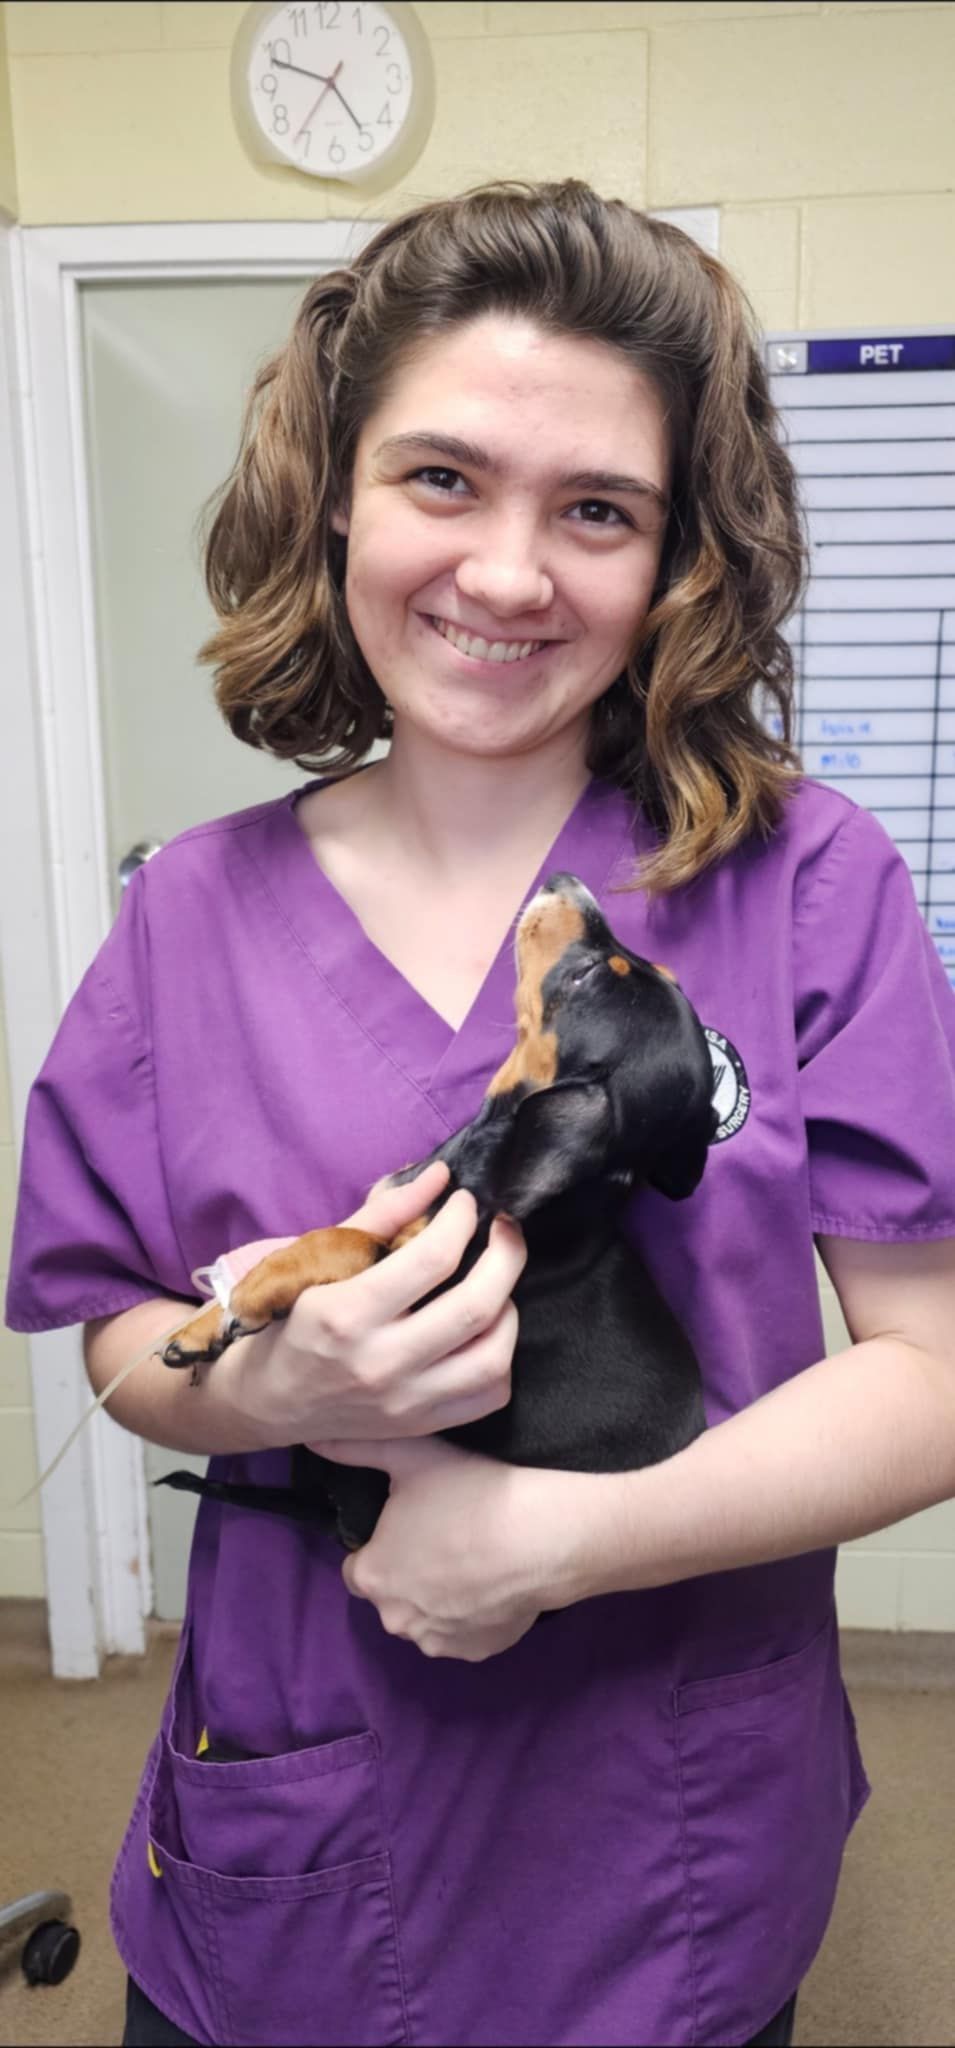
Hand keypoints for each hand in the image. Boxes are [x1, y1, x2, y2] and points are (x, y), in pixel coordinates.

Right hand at [218, 1165, 526, 1450]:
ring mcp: (402, 1402)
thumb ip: (382, 1215)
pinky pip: (489, 1395)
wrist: (266, 1400)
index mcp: (346, 1315)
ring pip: (493, 1356)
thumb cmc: (291, 1319)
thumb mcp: (320, 1260)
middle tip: (505, 1229)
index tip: (464, 1201)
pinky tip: (486, 1331)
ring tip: (496, 1282)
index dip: (461, 1219)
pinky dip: (500, 1357)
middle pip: (475, 1306)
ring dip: (508, 1308)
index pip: (431, 1259)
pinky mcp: (419, 1425)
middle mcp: (379, 1363)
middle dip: (506, 1255)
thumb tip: (439, 1177)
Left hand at [310, 1434, 583, 1661]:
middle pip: (391, 1597)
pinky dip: (470, 1616)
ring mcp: (437, 1641)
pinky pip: (461, 1634)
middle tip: (443, 1539)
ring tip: (471, 1561)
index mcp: (373, 1576)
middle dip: (408, 1575)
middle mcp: (396, 1618)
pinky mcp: (476, 1652)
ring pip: (426, 1618)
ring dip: (437, 1599)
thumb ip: (357, 1450)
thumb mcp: (410, 1457)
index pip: (357, 1570)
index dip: (380, 1548)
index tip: (408, 1529)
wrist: (543, 1536)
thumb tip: (314, 1438)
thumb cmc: (470, 1493)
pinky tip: (491, 1584)